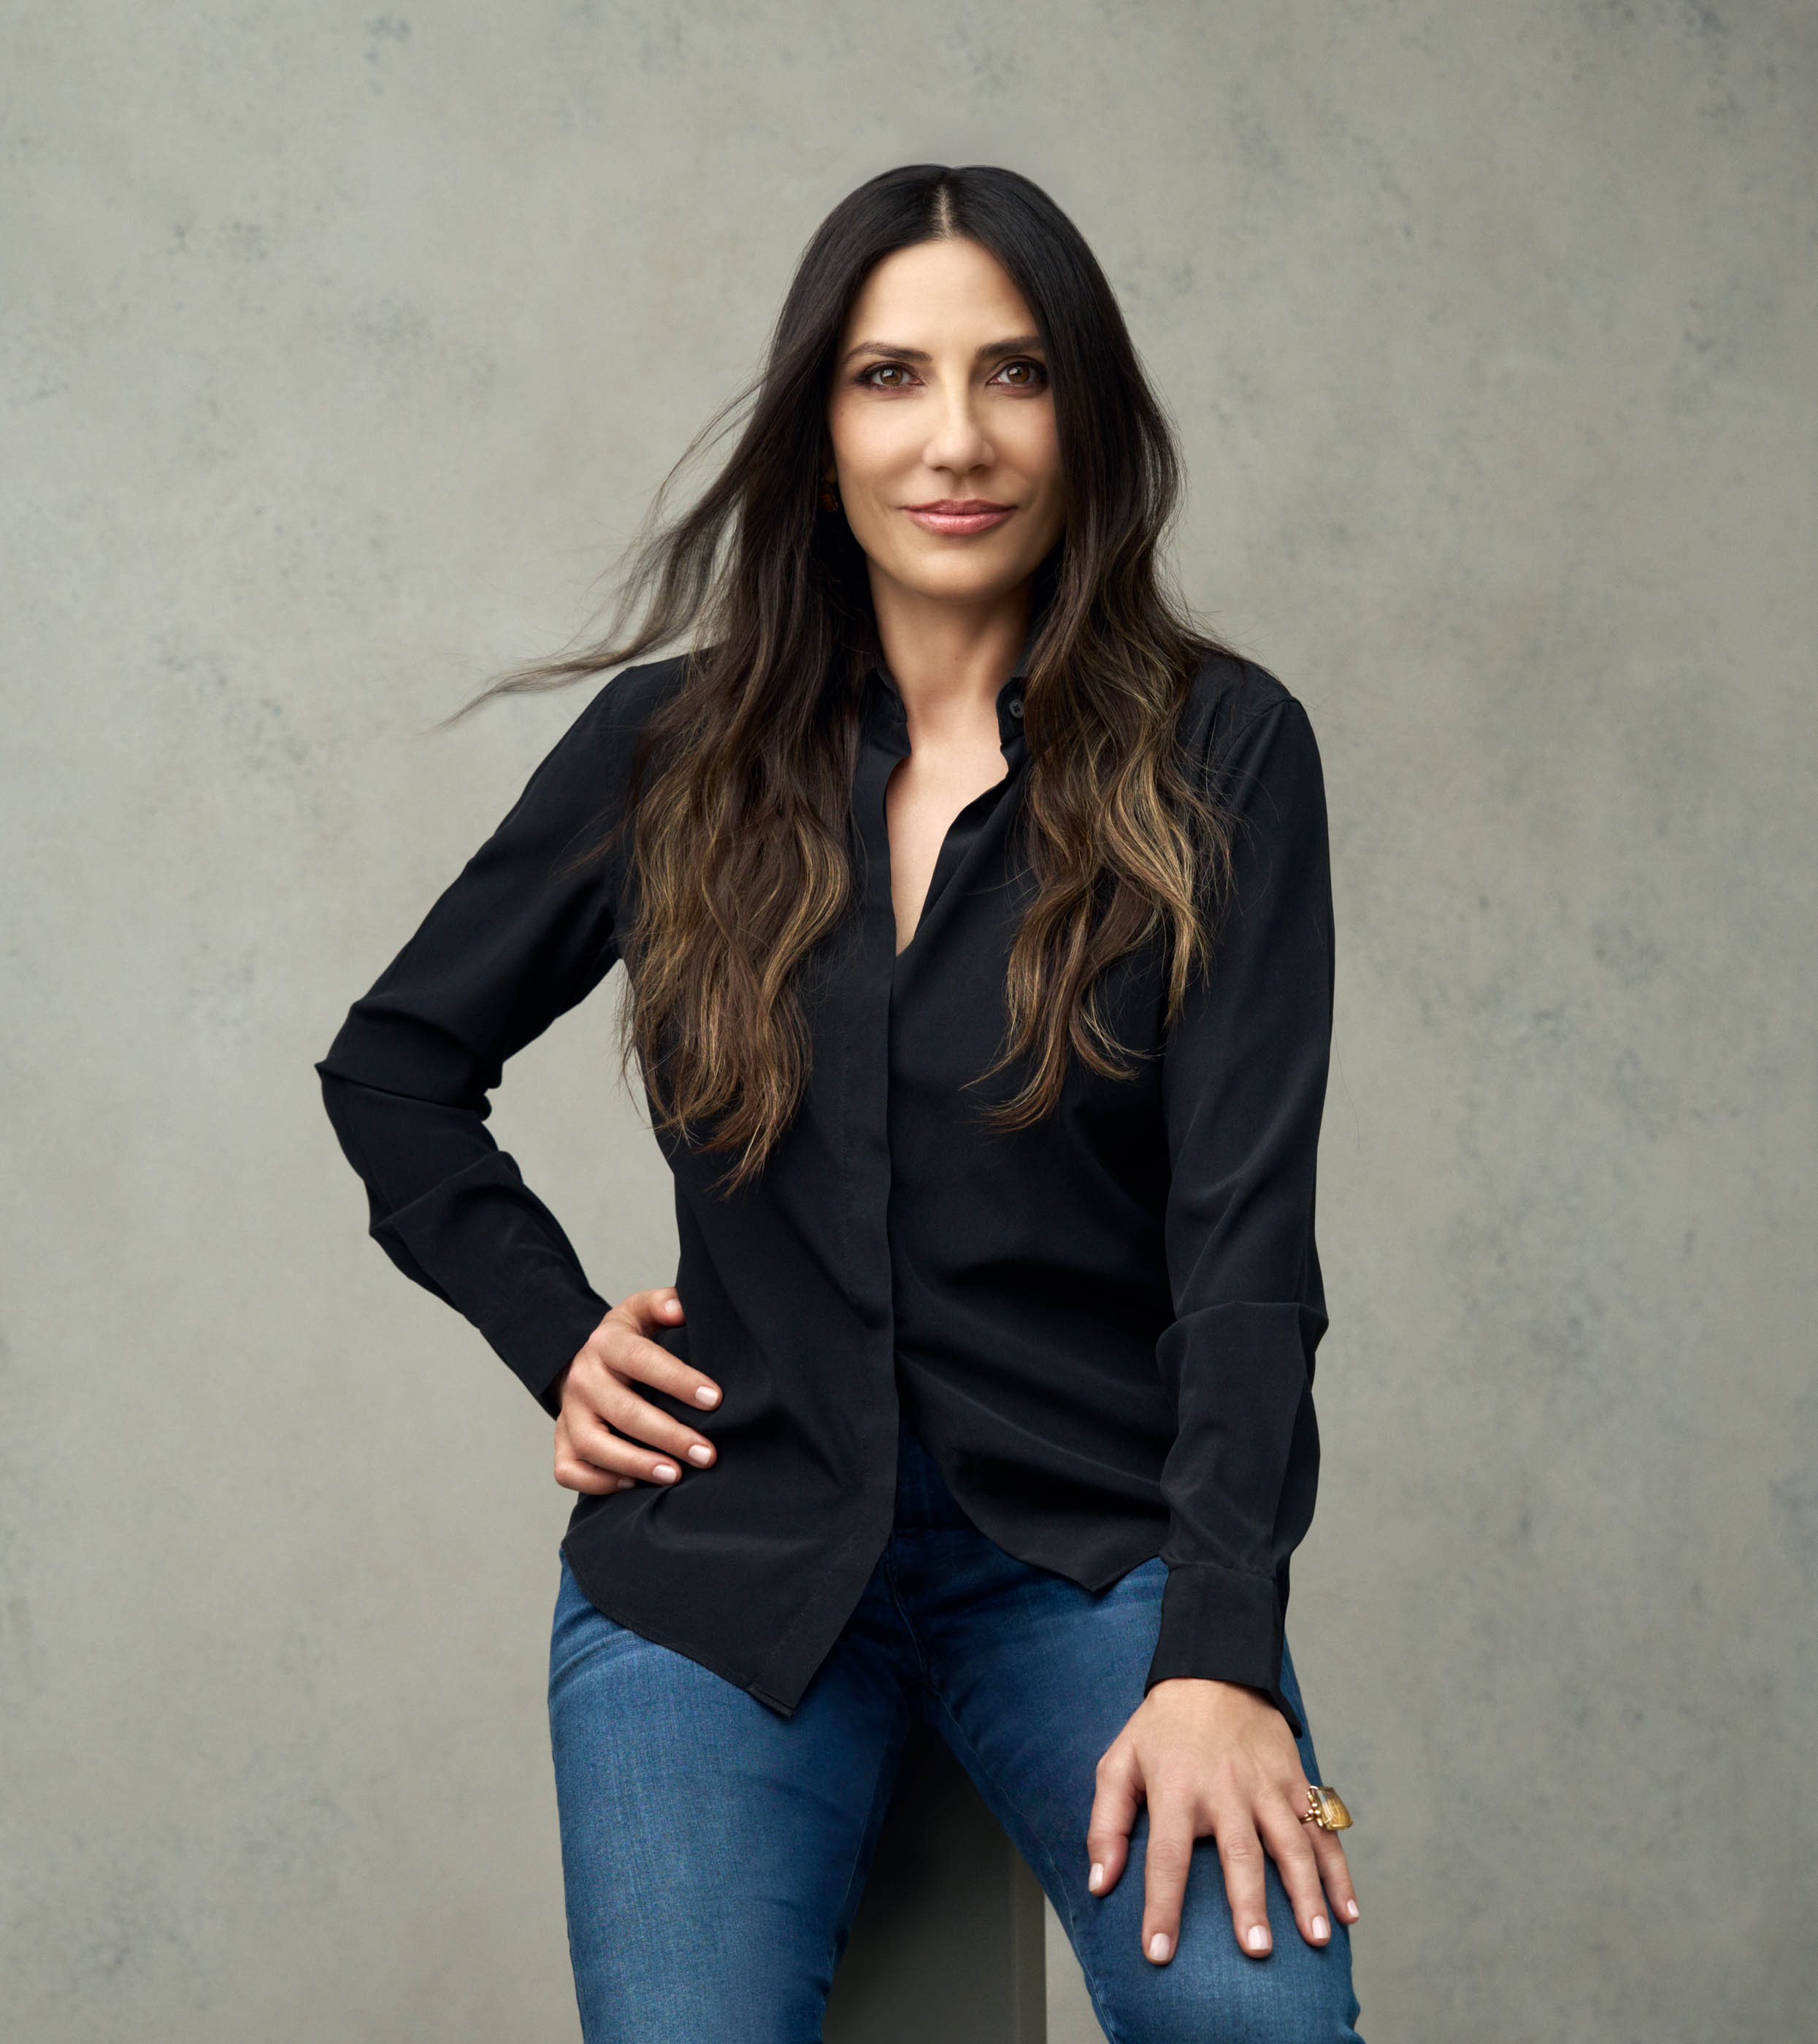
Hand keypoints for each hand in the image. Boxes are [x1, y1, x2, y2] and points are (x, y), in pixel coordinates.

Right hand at [550, 1288, 721, 1494]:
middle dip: (669, 1435)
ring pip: (594, 1446)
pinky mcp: (561, 1442)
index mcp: (607, 1344)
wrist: (580, 1359)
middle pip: (623, 1411)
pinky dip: (599, 1483)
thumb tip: (681, 1307)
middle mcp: (584, 1380)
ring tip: (675, 1475)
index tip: (715, 1399)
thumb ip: (663, 1304)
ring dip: (637, 1465)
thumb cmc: (625, 1340)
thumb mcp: (641, 1312)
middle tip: (707, 1453)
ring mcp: (569, 1414)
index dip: (678, 1380)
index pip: (641, 1360)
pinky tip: (635, 1485)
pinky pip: (570, 1471)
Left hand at [1086, 1677, 1357, 1964]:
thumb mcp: (1118, 1764)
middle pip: (1239, 1854)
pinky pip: (1322, 1831)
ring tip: (1315, 1939)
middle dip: (1249, 1904)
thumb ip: (1106, 1825)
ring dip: (1306, 1893)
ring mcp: (1266, 1786)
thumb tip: (1099, 1884)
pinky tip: (1348, 1912)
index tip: (1158, 1953)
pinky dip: (1339, 1872)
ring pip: (1291, 1845)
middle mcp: (1225, 1789)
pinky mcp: (1295, 1781)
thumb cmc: (1160, 1729)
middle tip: (1256, 1950)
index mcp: (1176, 1789)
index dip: (1161, 1907)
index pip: (1166, 1858)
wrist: (1214, 1670)